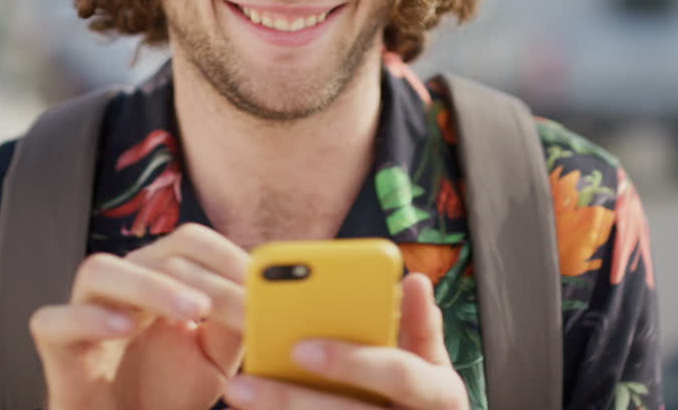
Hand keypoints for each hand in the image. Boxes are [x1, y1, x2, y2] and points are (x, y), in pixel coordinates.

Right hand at [30, 223, 248, 409]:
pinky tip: (125, 327)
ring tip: (193, 309)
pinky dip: (88, 318)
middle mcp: (120, 288)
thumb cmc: (168, 394)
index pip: (187, 242)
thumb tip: (261, 289)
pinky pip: (53, 321)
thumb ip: (235, 322)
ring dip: (149, 284)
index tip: (259, 280)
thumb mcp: (216, 358)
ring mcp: (84, 314)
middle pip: (152, 253)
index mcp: (158, 281)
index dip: (224, 253)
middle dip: (200, 275)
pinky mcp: (58, 350)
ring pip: (99, 270)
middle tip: (237, 302)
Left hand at [222, 273, 468, 409]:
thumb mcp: (433, 364)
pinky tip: (254, 409)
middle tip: (242, 381)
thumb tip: (415, 281)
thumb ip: (420, 327)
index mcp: (440, 394)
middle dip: (293, 398)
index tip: (299, 347)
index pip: (396, 374)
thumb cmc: (421, 396)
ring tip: (237, 391)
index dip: (351, 361)